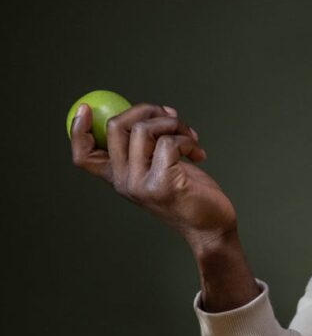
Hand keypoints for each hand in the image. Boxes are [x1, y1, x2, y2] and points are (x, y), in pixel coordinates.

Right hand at [70, 102, 236, 249]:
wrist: (210, 227)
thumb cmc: (189, 193)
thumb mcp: (162, 166)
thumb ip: (152, 143)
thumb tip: (158, 110)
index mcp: (118, 178)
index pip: (83, 156)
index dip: (77, 131)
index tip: (85, 108)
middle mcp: (123, 183)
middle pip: (115, 127)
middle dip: (147, 110)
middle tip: (172, 118)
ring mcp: (140, 185)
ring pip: (142, 129)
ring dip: (173, 124)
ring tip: (190, 137)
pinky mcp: (162, 184)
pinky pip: (169, 142)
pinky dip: (187, 139)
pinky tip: (198, 154)